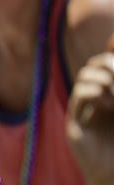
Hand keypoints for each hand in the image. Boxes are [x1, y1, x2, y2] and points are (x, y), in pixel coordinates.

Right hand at [67, 50, 113, 184]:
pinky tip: (106, 103)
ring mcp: (84, 111)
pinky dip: (93, 92)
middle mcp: (96, 101)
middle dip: (108, 65)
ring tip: (113, 98)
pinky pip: (79, 96)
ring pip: (84, 77)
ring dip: (102, 80)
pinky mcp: (75, 123)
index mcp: (111, 97)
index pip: (105, 64)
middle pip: (93, 65)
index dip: (112, 61)